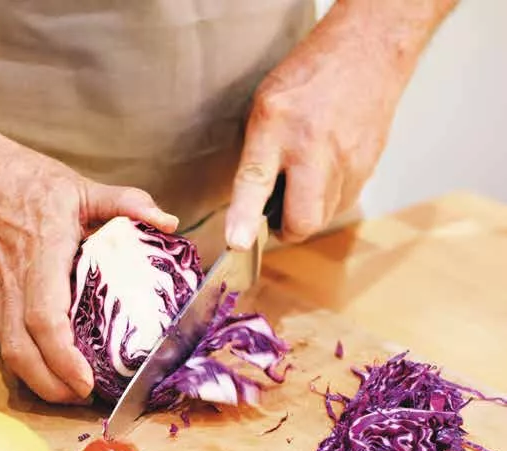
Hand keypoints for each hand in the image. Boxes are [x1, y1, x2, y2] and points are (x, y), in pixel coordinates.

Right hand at [0, 137, 178, 402]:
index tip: (86, 381)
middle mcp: (12, 288)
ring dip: (41, 384)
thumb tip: (168, 222)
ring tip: (76, 394)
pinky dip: (31, 368)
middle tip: (88, 399)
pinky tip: (56, 374)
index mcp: (38, 258)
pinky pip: (8, 347)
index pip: (44, 319)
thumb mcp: (79, 187)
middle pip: (22, 354)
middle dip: (53, 387)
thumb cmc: (25, 184)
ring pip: (11, 358)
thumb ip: (125, 203)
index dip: (63, 357)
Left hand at [225, 13, 407, 249]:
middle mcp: (313, 146)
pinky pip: (343, 202)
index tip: (238, 242)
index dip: (245, 217)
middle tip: (275, 217)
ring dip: (308, 213)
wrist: (368, 52)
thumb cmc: (308, 77)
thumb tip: (248, 205)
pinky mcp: (368, 166)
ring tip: (301, 185)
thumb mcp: (264, 106)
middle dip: (286, 229)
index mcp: (276, 125)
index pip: (256, 181)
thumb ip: (256, 154)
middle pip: (303, 218)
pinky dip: (329, 199)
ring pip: (324, 216)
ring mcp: (347, 159)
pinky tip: (324, 174)